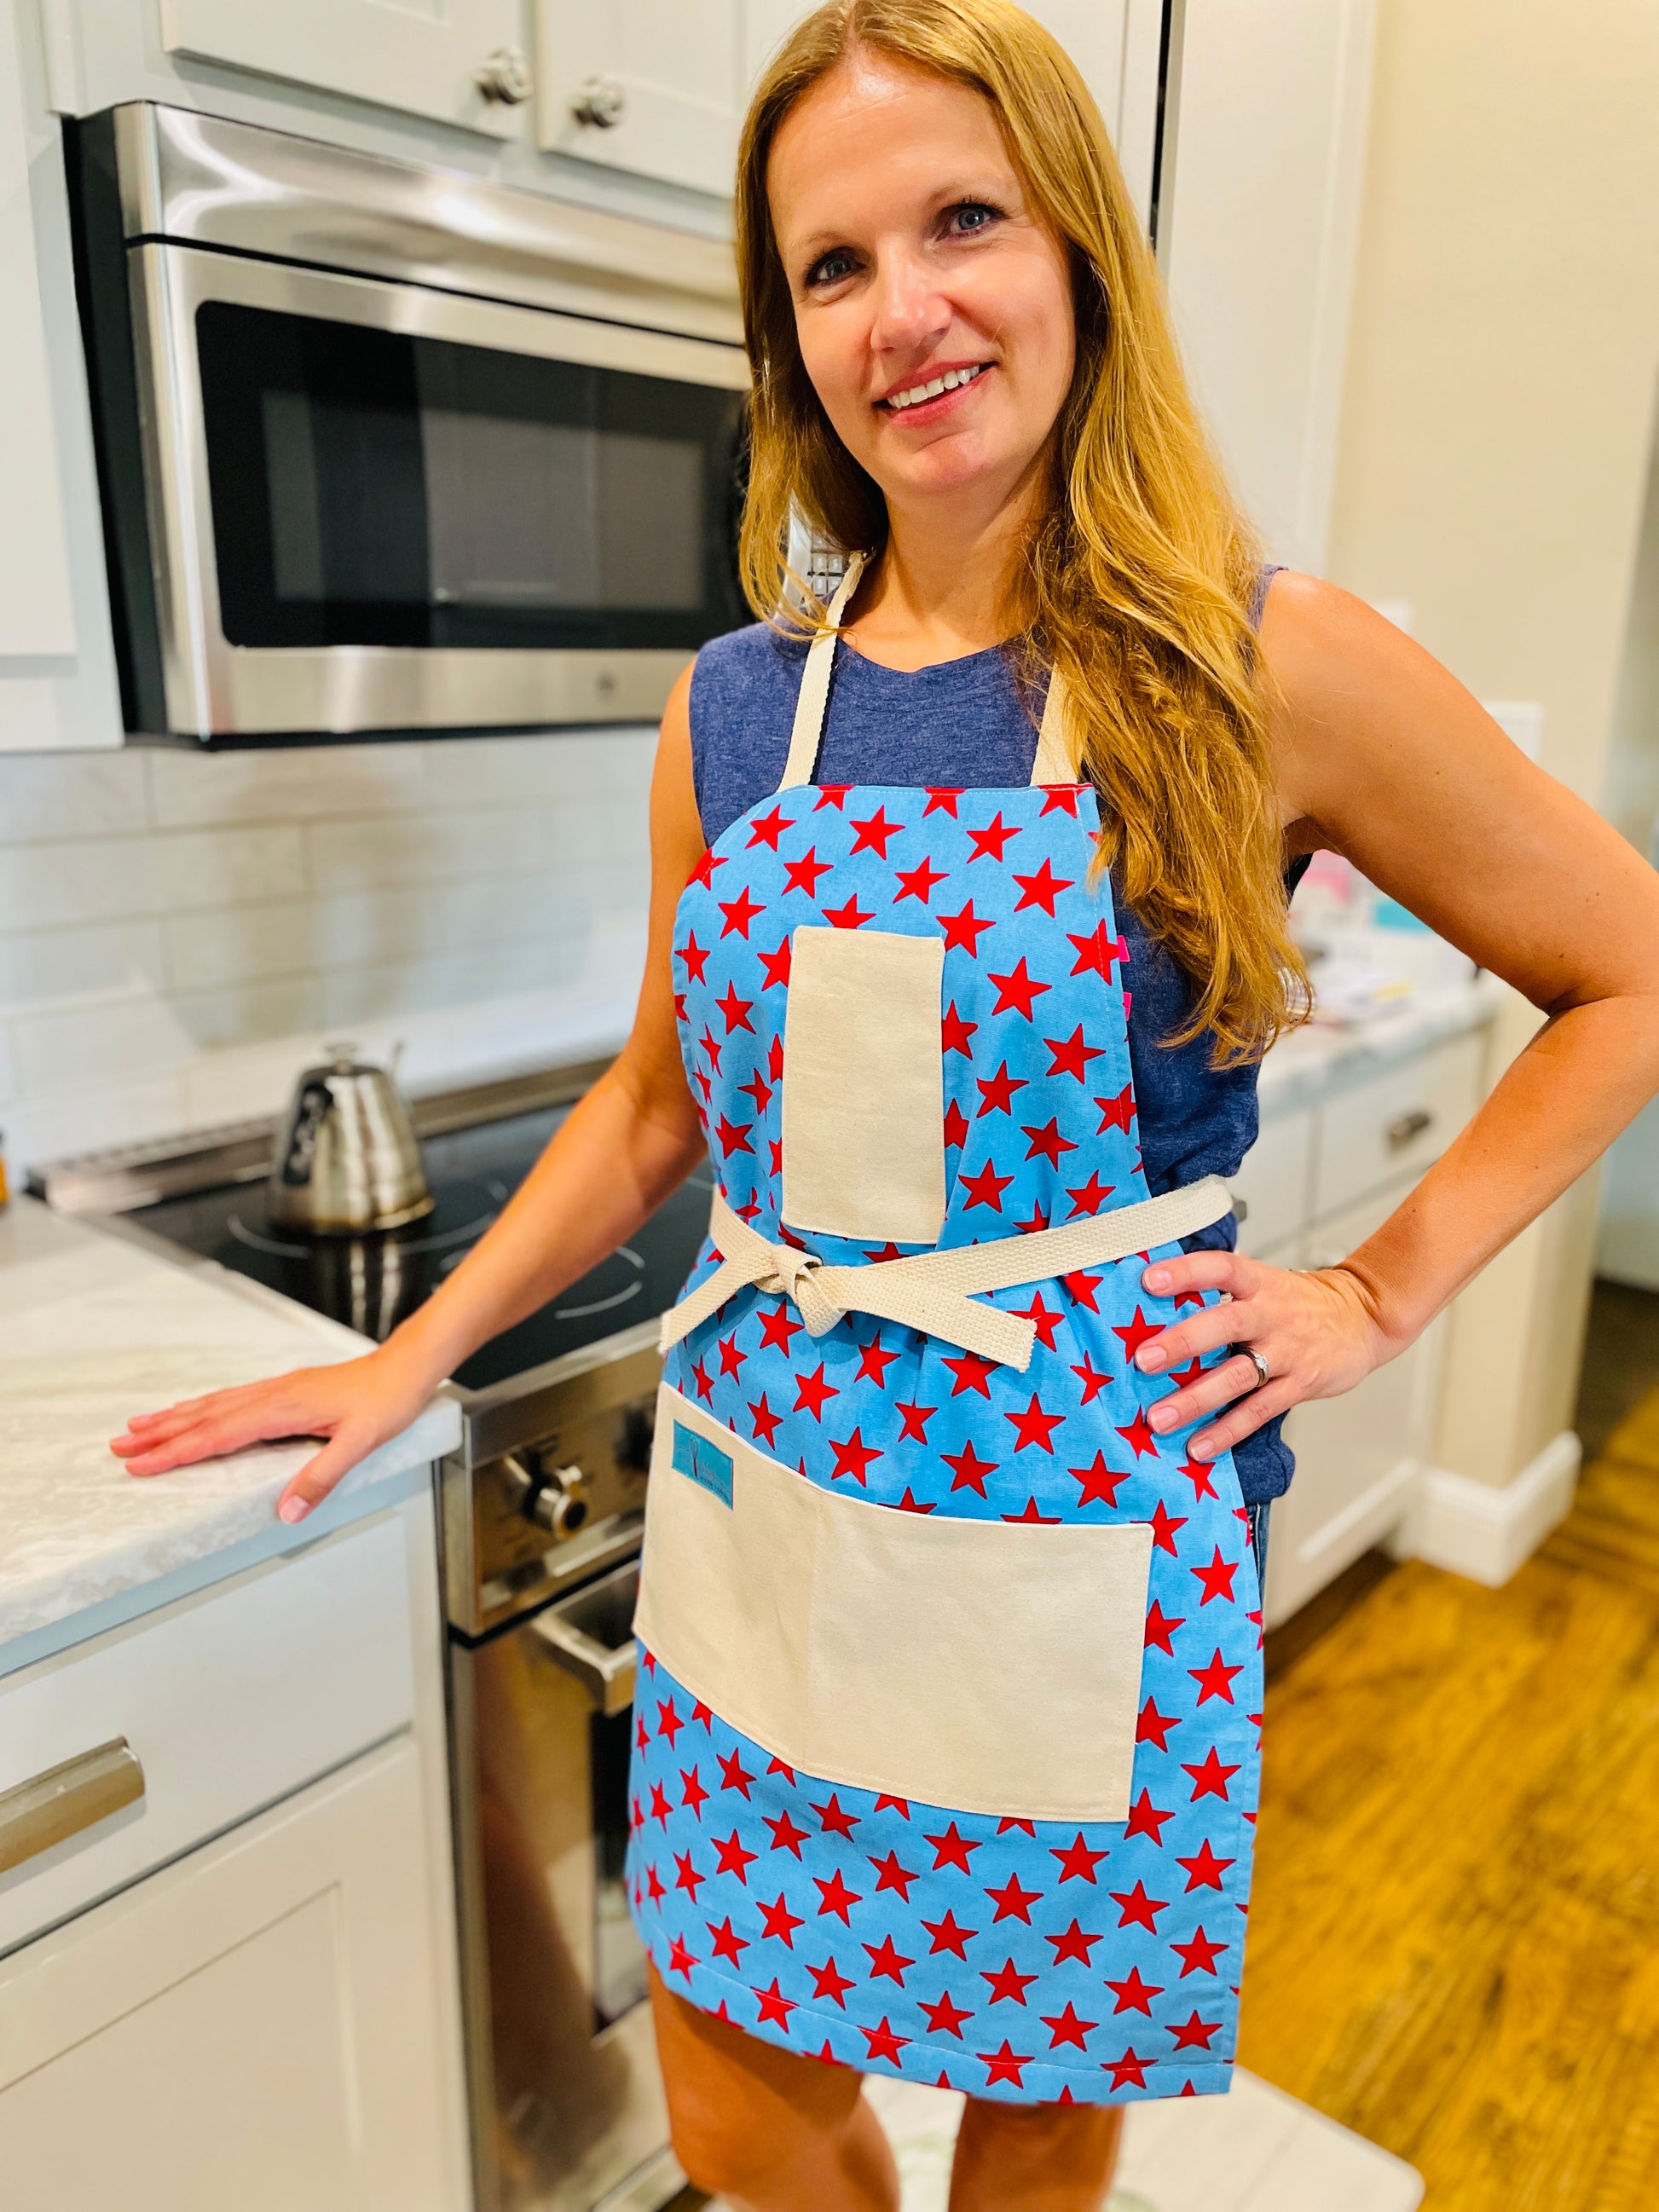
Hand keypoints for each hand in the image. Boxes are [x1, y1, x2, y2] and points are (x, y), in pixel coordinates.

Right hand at [109, 1343, 439, 1523]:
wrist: (405, 1366)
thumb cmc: (386, 1402)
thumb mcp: (361, 1444)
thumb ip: (322, 1478)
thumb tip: (286, 1512)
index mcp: (281, 1409)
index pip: (217, 1435)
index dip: (177, 1452)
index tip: (141, 1465)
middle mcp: (271, 1395)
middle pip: (204, 1417)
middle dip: (160, 1435)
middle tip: (118, 1448)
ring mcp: (277, 1390)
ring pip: (213, 1405)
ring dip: (174, 1418)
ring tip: (138, 1427)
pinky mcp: (285, 1390)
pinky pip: (230, 1399)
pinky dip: (201, 1407)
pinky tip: (193, 1412)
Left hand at [1133, 1250, 1399, 1461]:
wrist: (1365, 1318)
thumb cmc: (1299, 1303)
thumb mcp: (1264, 1283)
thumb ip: (1220, 1293)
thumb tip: (1154, 1307)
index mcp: (1259, 1282)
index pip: (1221, 1268)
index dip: (1186, 1272)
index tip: (1149, 1280)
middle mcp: (1271, 1314)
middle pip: (1225, 1324)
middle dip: (1183, 1342)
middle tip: (1143, 1360)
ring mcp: (1287, 1351)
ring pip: (1238, 1375)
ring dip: (1196, 1399)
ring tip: (1159, 1418)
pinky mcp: (1300, 1384)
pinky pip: (1259, 1410)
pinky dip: (1227, 1430)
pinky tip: (1199, 1446)